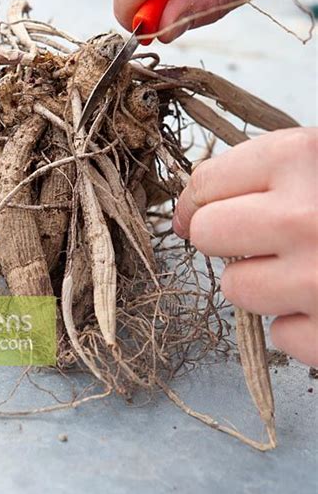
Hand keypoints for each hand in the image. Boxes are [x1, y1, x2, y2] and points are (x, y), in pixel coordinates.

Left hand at [172, 128, 317, 365]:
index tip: (204, 208)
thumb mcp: (317, 159)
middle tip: (262, 236)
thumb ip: (262, 171)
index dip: (201, 199)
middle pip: (206, 234)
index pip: (205, 183)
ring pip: (235, 289)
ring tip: (305, 267)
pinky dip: (298, 323)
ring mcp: (316, 281)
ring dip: (262, 283)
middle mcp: (303, 217)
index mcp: (298, 158)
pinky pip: (279, 335)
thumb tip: (189, 208)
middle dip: (225, 237)